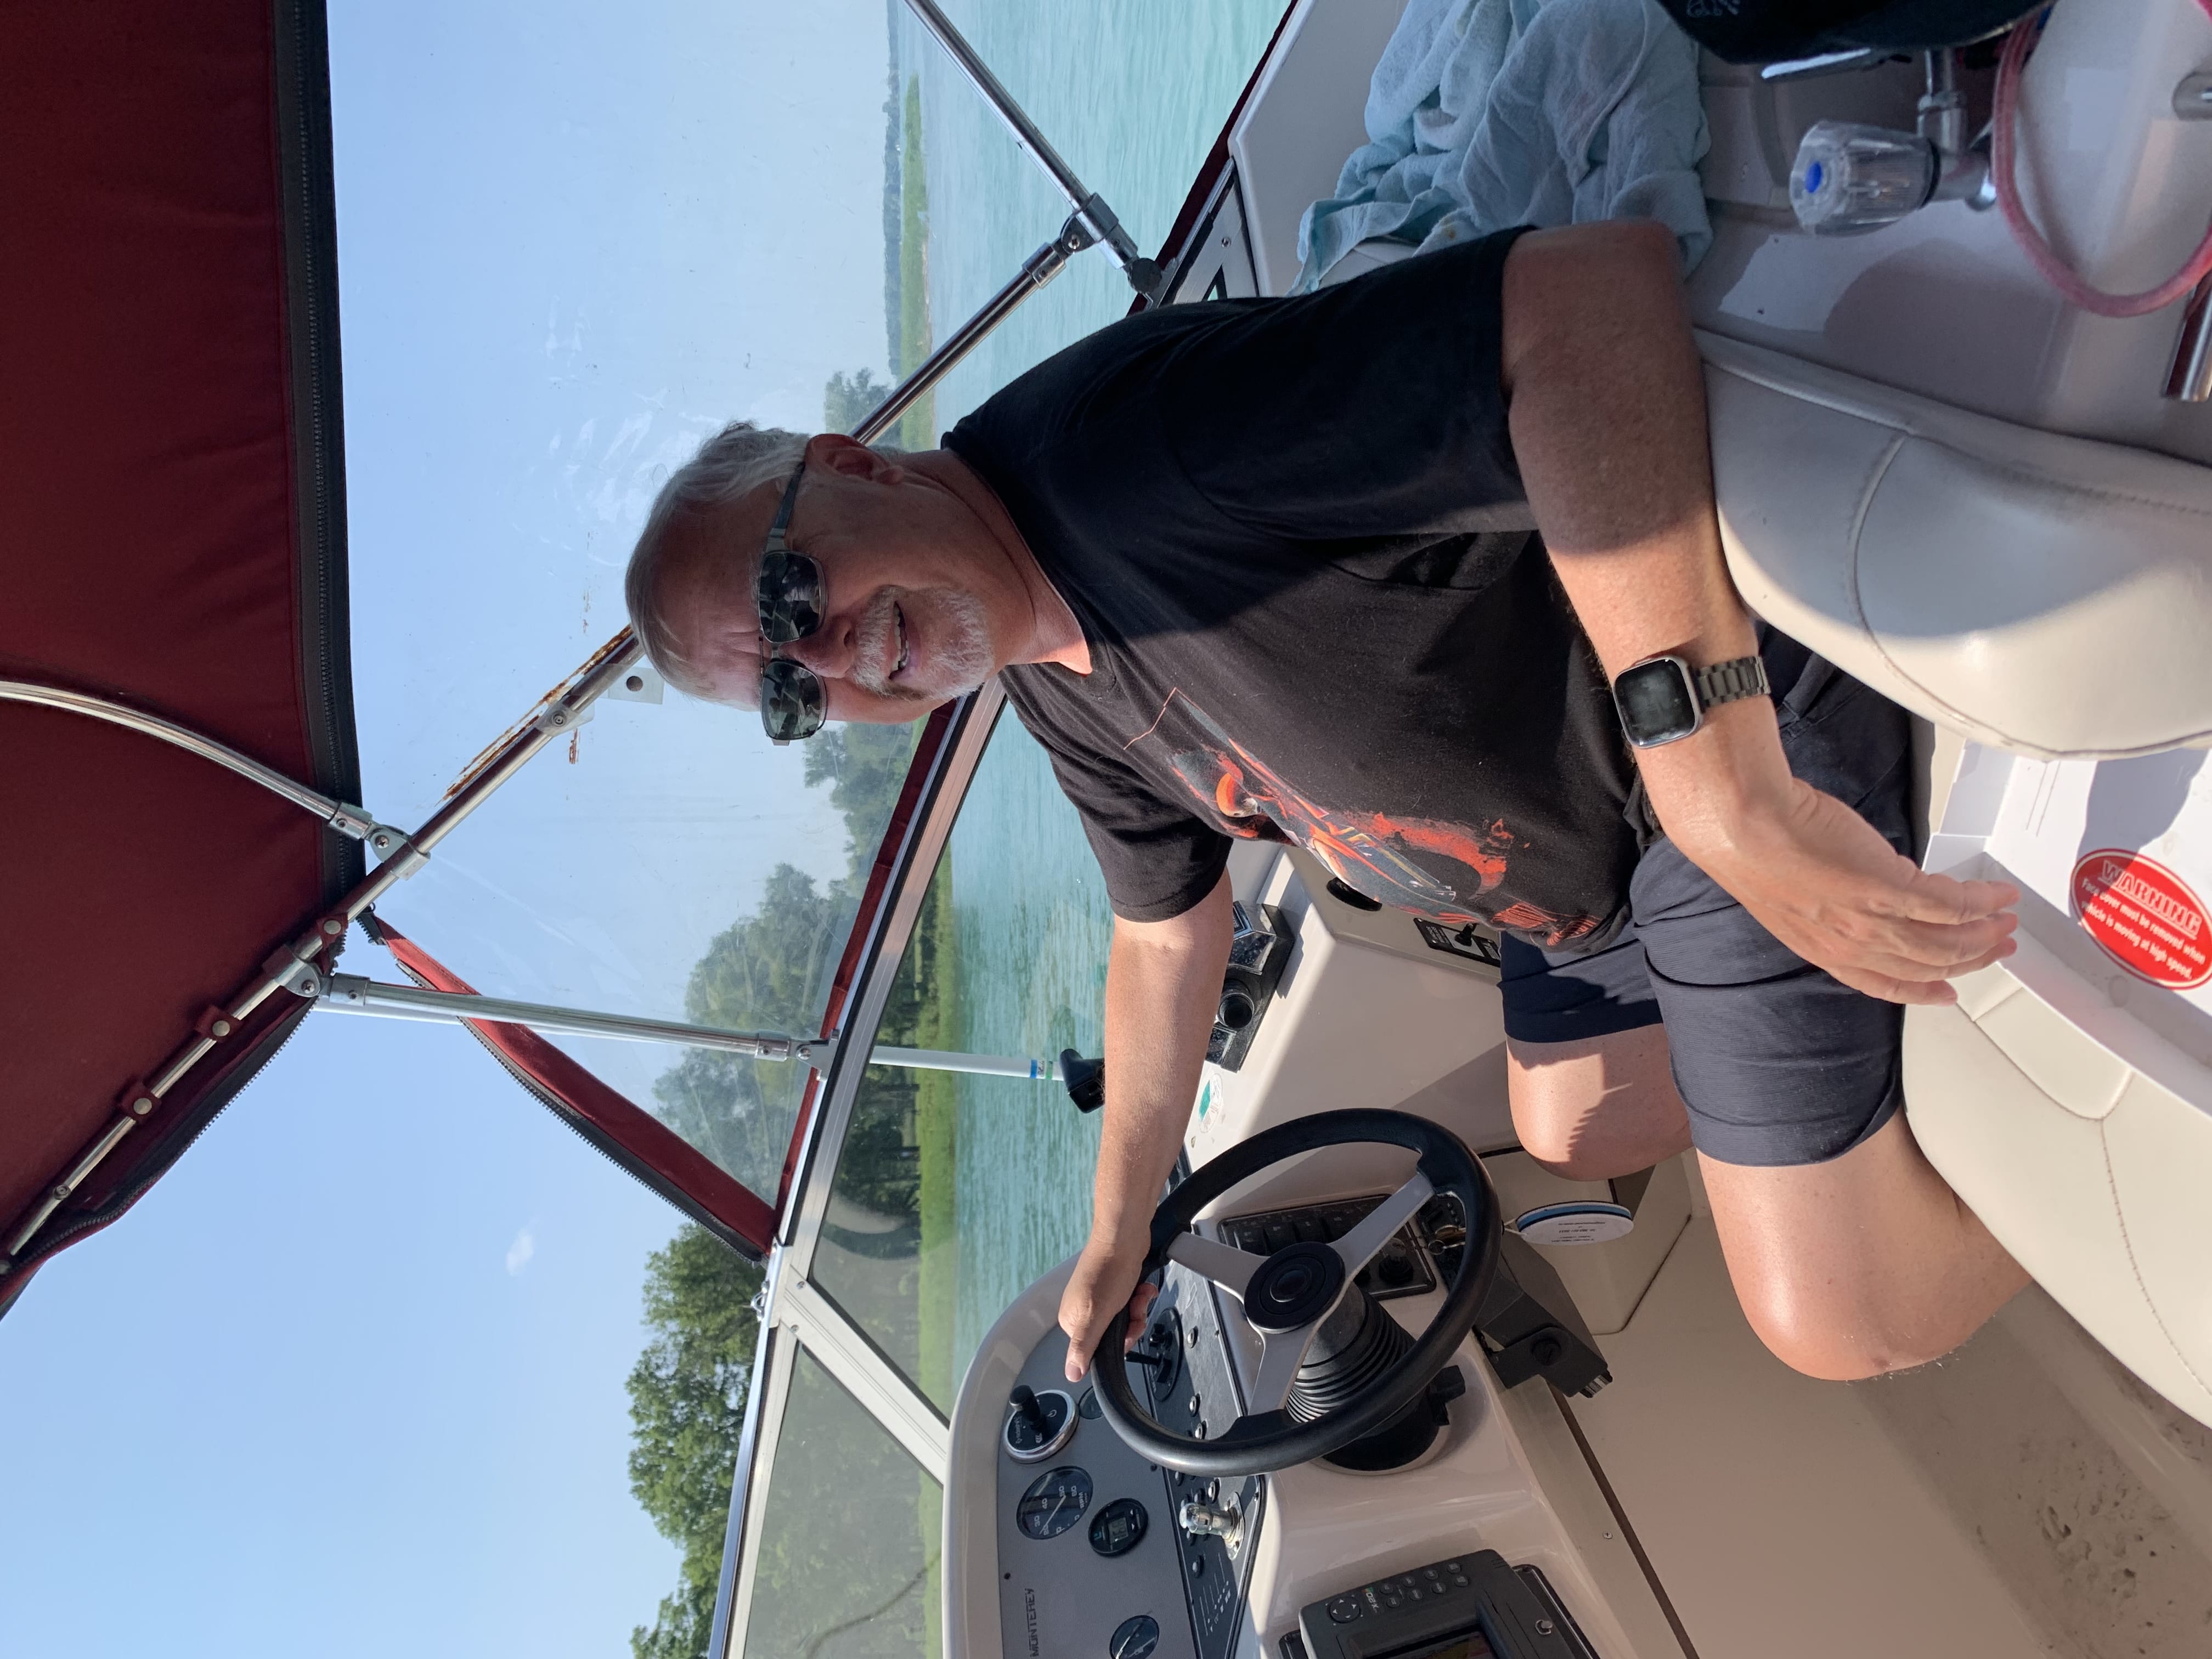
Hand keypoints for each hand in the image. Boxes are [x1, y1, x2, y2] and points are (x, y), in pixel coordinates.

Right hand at [1057, 1231, 1158, 1383]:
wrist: (1124, 1237)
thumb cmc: (1109, 1270)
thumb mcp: (1096, 1315)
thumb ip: (1083, 1346)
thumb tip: (1071, 1374)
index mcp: (1071, 1320)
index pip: (1096, 1349)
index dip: (1117, 1341)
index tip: (1125, 1327)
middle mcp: (1082, 1308)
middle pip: (1113, 1333)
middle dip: (1131, 1322)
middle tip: (1133, 1307)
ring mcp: (1097, 1295)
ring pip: (1125, 1317)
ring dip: (1137, 1307)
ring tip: (1138, 1293)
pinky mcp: (1112, 1285)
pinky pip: (1130, 1301)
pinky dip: (1139, 1295)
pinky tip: (1141, 1286)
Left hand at [1675, 775, 2017, 1004]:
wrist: (1741, 823)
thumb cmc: (1754, 844)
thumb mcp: (1794, 890)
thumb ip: (1835, 900)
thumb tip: (1875, 881)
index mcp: (1822, 949)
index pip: (1881, 983)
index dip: (1920, 990)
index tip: (1945, 991)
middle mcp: (1849, 945)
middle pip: (1925, 964)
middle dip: (1968, 958)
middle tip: (1996, 947)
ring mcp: (1870, 921)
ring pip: (1945, 941)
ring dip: (1984, 933)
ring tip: (2005, 922)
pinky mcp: (1888, 890)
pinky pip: (1951, 904)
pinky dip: (1982, 901)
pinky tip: (1998, 895)